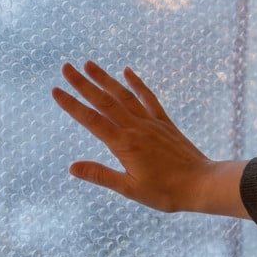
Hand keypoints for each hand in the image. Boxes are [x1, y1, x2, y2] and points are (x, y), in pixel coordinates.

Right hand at [51, 61, 249, 217]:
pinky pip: (148, 98)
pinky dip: (137, 84)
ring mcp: (150, 123)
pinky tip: (127, 71)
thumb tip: (72, 167)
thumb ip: (100, 175)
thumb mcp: (129, 189)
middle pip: (104, 102)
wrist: (201, 184)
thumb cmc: (165, 192)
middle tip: (66, 67)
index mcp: (124, 145)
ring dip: (105, 78)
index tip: (56, 90)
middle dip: (83, 84)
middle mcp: (135, 128)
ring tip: (89, 64)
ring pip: (123, 95)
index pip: (92, 121)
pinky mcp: (164, 123)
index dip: (72, 105)